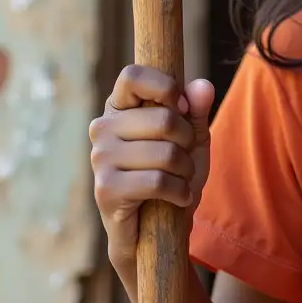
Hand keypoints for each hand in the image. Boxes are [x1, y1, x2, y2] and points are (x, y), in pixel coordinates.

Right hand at [89, 65, 213, 272]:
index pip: (133, 75)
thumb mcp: (193, 138)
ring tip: (180, 179)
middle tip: (183, 157)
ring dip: (185, 170)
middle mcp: (103, 128)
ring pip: (165, 152)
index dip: (166, 87)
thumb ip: (197, 109)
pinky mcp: (105, 189)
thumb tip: (201, 85)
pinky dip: (180, 191)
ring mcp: (100, 158)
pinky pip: (158, 181)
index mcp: (120, 107)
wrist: (159, 228)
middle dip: (187, 141)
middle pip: (163, 118)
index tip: (182, 107)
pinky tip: (177, 197)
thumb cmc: (174, 173)